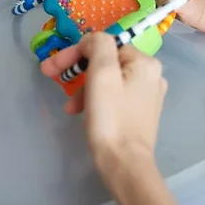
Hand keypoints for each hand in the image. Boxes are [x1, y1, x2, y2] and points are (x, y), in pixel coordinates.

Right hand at [40, 33, 166, 169]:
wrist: (124, 164)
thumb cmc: (111, 117)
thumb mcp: (101, 73)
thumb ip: (97, 45)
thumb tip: (92, 40)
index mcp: (145, 61)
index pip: (104, 44)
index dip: (76, 53)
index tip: (53, 67)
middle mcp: (152, 74)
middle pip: (106, 61)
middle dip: (78, 71)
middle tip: (53, 78)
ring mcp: (148, 94)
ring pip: (108, 79)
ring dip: (85, 88)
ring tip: (70, 107)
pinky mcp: (141, 111)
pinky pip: (114, 95)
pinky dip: (96, 99)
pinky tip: (83, 112)